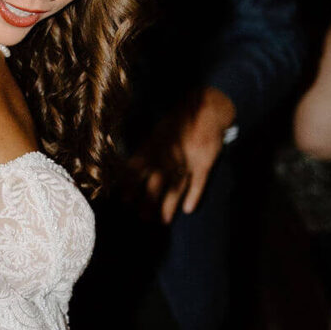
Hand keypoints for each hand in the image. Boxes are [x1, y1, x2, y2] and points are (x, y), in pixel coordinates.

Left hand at [134, 88, 235, 222]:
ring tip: (164, 220)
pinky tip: (189, 209)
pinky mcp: (204, 163)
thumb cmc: (178, 123)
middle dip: (149, 200)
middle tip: (143, 217)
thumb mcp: (157, 133)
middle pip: (156, 182)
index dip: (131, 185)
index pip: (138, 168)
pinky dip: (194, 195)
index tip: (124, 200)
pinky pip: (199, 182)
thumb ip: (144, 151)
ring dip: (169, 204)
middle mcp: (168, 156)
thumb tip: (127, 170)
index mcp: (154, 147)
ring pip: (176, 186)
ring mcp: (187, 160)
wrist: (206, 109)